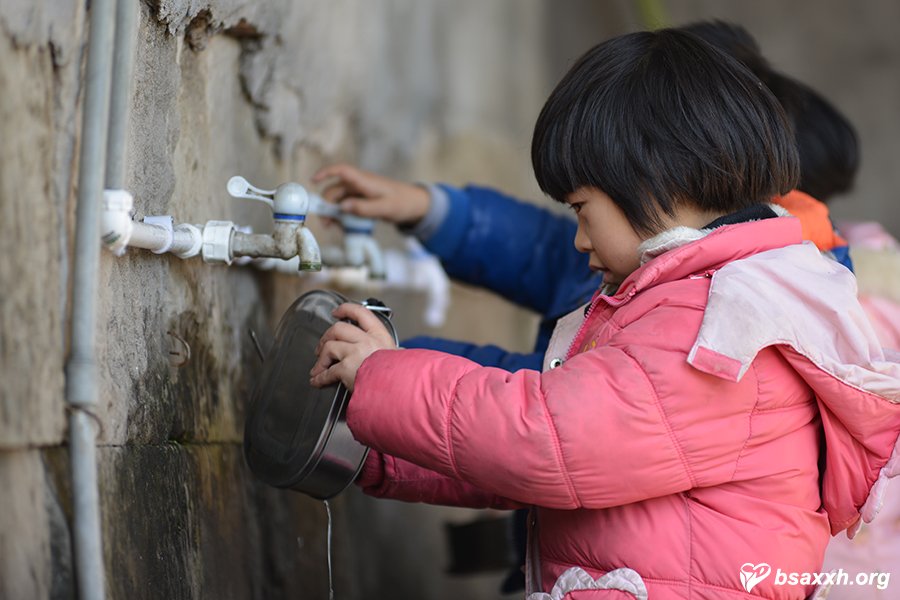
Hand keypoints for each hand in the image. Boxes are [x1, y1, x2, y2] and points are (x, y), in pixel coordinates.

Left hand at [309, 303, 397, 390]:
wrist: (400, 389)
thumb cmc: (400, 375)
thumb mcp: (397, 355)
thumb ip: (385, 351)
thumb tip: (385, 354)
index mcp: (380, 335)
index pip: (361, 313)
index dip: (345, 309)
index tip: (337, 312)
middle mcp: (367, 341)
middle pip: (338, 329)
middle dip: (326, 337)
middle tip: (322, 346)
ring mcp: (355, 353)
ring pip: (329, 347)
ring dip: (321, 359)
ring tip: (319, 368)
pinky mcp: (346, 368)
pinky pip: (328, 371)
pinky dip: (320, 377)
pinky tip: (318, 380)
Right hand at [312, 164, 429, 225]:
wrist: (416, 205)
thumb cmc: (402, 203)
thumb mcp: (385, 208)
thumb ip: (364, 208)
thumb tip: (342, 207)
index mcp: (364, 181)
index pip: (342, 171)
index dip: (325, 173)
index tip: (312, 181)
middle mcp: (359, 184)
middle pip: (335, 190)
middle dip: (327, 205)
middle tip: (326, 224)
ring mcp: (360, 193)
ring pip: (339, 200)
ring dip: (334, 213)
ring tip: (333, 228)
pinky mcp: (362, 201)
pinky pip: (347, 207)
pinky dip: (343, 216)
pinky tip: (344, 227)